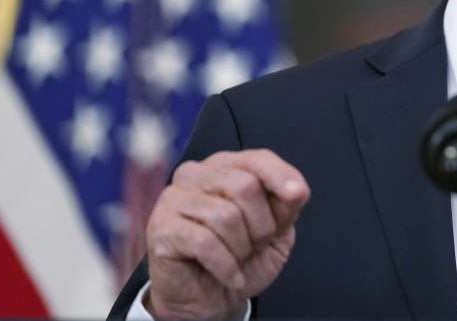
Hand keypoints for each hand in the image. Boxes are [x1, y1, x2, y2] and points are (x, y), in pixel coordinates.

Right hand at [143, 149, 309, 319]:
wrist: (211, 298)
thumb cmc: (240, 257)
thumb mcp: (276, 229)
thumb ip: (286, 204)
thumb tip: (296, 189)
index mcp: (224, 166)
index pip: (257, 158)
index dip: (280, 175)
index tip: (296, 194)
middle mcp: (196, 174)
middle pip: (244, 186)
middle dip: (261, 224)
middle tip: (255, 244)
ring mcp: (173, 199)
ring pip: (225, 216)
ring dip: (241, 247)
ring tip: (237, 258)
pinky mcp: (160, 228)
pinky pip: (205, 242)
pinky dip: (226, 265)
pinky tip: (230, 275)